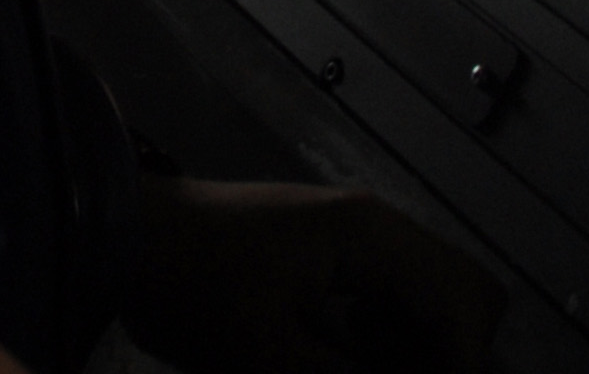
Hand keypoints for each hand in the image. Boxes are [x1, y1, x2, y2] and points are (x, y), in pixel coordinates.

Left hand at [125, 175, 504, 373]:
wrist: (119, 233)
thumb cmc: (188, 285)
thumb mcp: (264, 355)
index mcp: (370, 239)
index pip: (463, 309)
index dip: (460, 370)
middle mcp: (378, 229)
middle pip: (468, 295)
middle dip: (451, 356)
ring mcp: (357, 237)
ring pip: (436, 299)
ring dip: (420, 349)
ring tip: (358, 367)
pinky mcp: (334, 254)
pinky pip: (395, 299)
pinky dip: (389, 338)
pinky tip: (342, 353)